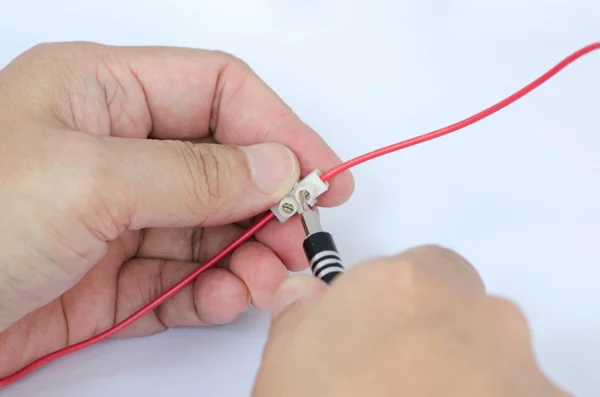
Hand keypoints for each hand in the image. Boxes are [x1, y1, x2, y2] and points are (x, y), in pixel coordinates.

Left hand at [0, 42, 353, 376]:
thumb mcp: (90, 180)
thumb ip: (194, 173)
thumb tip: (276, 168)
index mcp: (105, 93)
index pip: (219, 91)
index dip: (280, 127)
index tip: (325, 173)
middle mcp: (118, 148)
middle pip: (224, 162)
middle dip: (270, 201)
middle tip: (301, 237)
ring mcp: (120, 214)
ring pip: (210, 226)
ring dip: (248, 252)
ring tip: (269, 279)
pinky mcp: (116, 275)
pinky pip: (184, 276)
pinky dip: (214, 289)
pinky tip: (231, 300)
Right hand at [253, 245, 569, 396]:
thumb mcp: (284, 373)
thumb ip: (298, 319)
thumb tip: (304, 296)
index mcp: (396, 286)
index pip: (402, 270)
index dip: (383, 306)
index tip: (367, 339)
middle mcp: (466, 310)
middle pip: (453, 304)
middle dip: (429, 332)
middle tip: (393, 381)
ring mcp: (514, 362)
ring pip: (490, 349)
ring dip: (463, 372)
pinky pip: (517, 390)